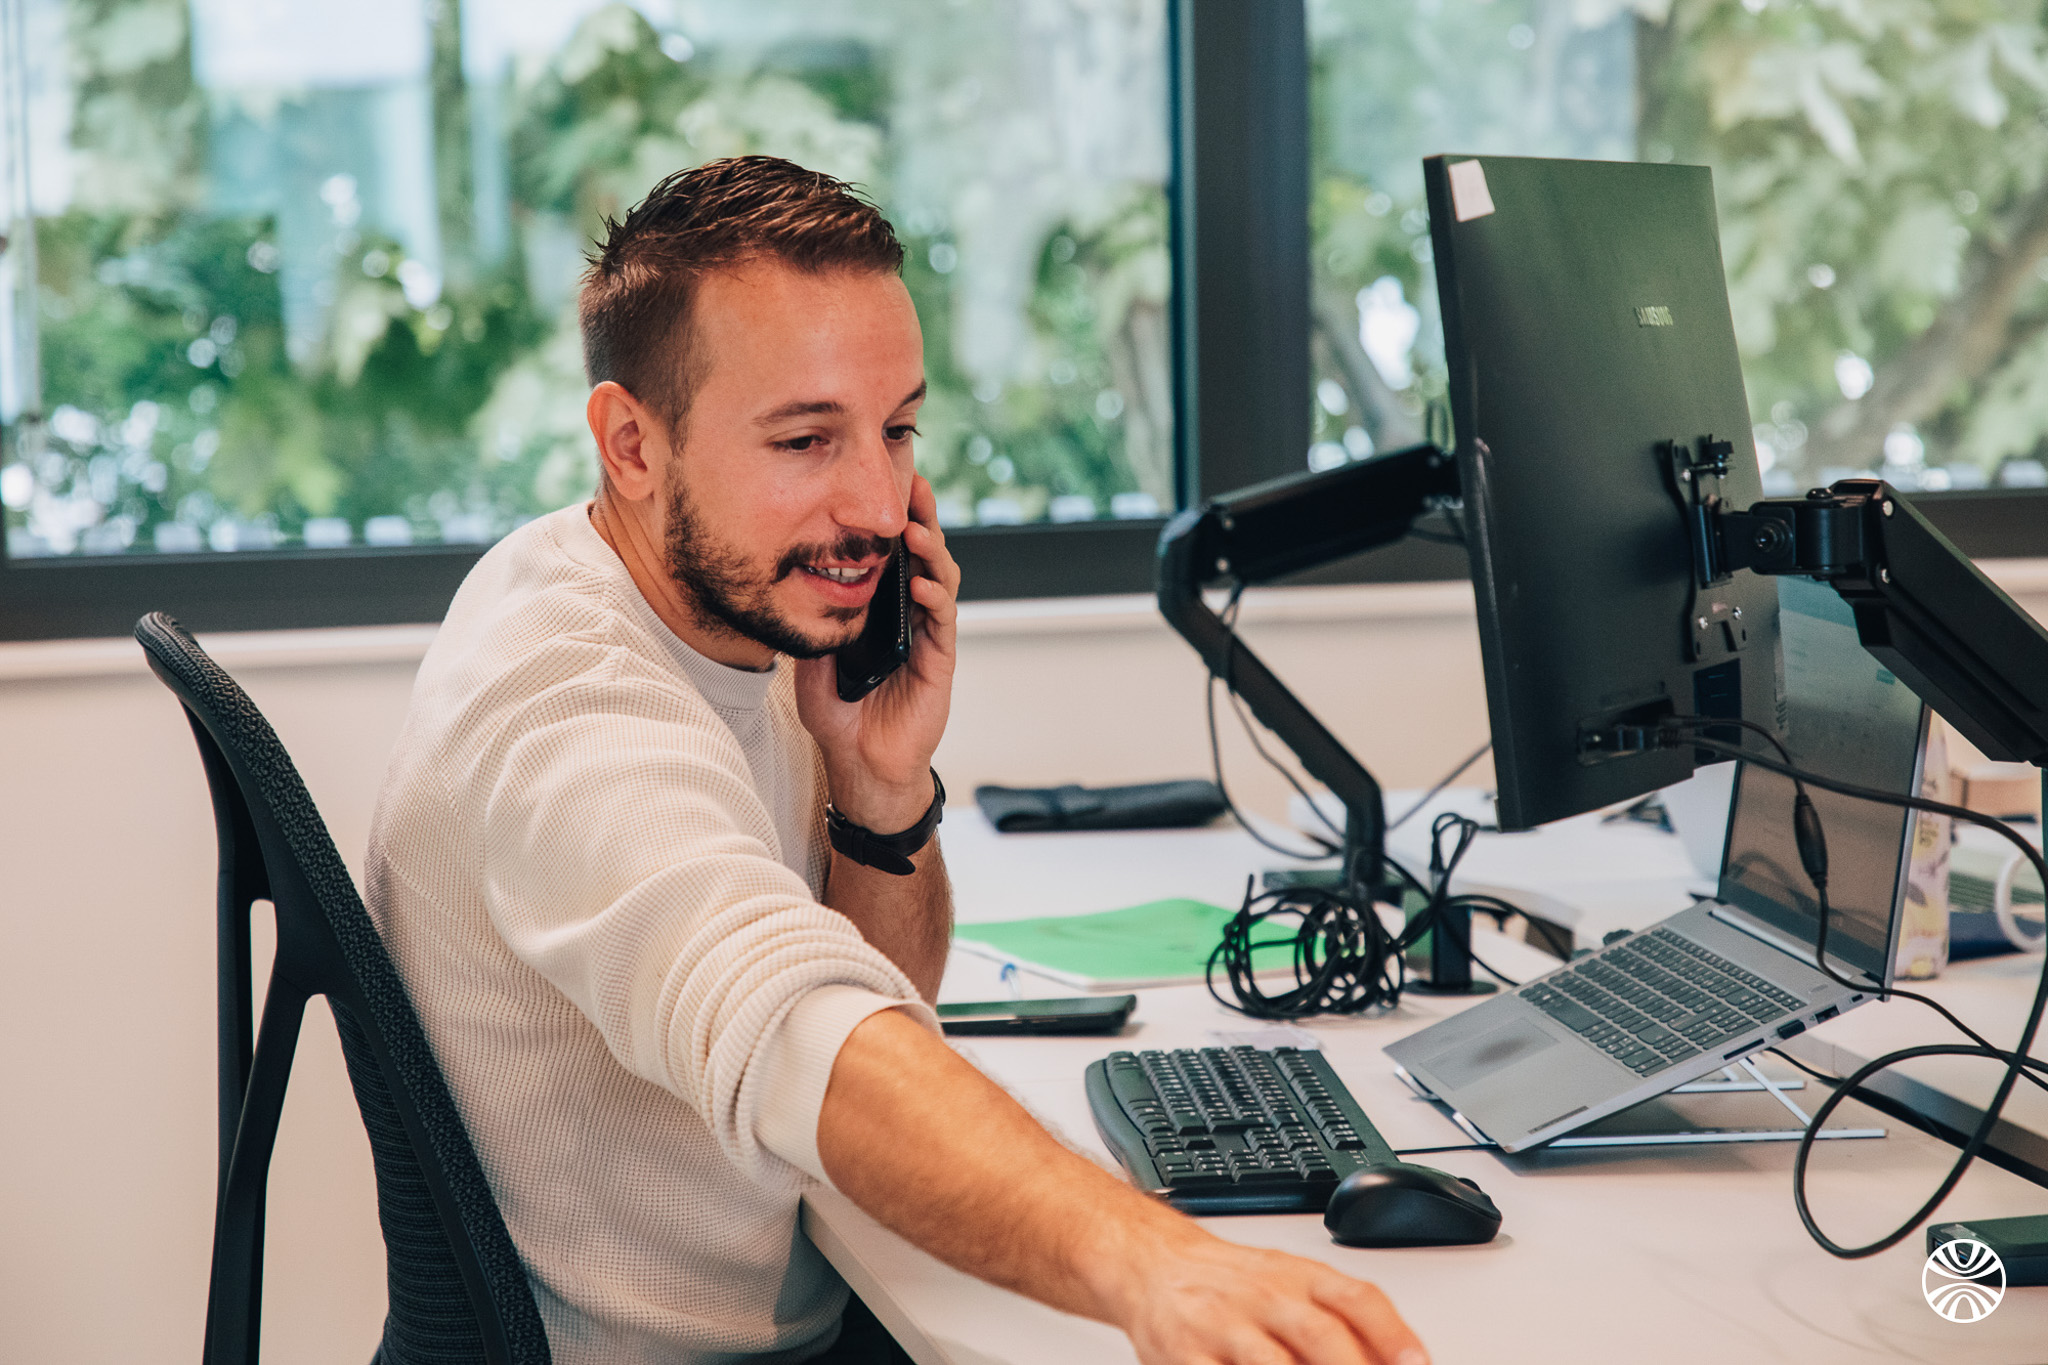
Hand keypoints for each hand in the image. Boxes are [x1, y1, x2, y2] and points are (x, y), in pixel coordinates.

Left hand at [794, 475, 960, 830]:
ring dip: (931, 553)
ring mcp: (926, 636)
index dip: (891, 521)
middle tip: (916, 487)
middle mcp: (907, 616)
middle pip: (922, 556)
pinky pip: (942, 621)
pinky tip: (921, 584)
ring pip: (939, 580)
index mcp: (879, 610)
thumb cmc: (840, 715)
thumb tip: (797, 584)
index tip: (886, 486)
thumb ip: (815, 621)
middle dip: (921, 519)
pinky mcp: (938, 660)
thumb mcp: (812, 658)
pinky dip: (934, 598)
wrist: (860, 763)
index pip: (891, 555)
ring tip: (916, 531)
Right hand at [1104, 1226, 1426, 1364]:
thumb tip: (1400, 1358)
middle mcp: (1265, 1297)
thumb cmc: (1233, 1283)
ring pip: (1271, 1364)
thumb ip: (1342, 1319)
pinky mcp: (1184, 1355)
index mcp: (1299, 1277)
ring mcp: (1223, 1327)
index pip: (1356, 1299)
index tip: (1418, 1364)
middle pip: (1320, 1335)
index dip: (1392, 1334)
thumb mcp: (1290, 1283)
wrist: (1154, 1263)